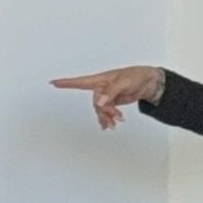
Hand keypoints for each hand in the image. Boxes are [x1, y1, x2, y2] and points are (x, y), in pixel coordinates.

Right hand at [50, 65, 165, 128]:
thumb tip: (99, 102)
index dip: (66, 83)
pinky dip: (108, 119)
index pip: (80, 82)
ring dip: (107, 117)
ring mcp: (106, 96)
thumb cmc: (136, 76)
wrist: (149, 83)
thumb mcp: (124, 82)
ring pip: (100, 110)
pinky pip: (105, 113)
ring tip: (116, 122)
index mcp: (101, 80)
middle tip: (116, 116)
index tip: (53, 83)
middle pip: (95, 103)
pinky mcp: (112, 102)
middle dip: (105, 111)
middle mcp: (101, 88)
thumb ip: (110, 92)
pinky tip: (110, 125)